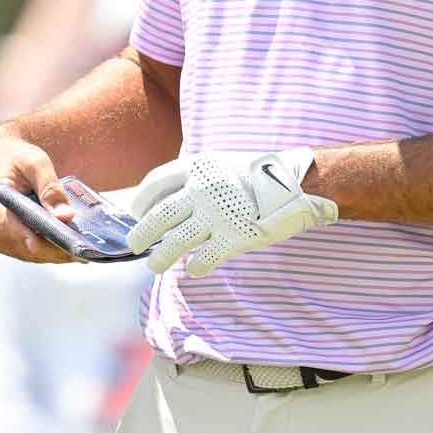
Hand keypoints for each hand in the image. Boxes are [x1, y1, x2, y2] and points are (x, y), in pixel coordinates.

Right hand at [0, 130, 76, 263]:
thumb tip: (65, 216)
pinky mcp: (5, 243)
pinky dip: (49, 251)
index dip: (27, 236)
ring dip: (55, 253)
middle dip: (53, 248)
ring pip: (29, 254)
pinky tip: (70, 248)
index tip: (45, 245)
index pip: (8, 223)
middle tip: (83, 250)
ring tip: (82, 251)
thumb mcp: (36, 163)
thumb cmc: (17, 158)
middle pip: (24, 244)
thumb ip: (50, 188)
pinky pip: (29, 253)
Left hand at [126, 149, 336, 275]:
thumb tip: (163, 196)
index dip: (141, 201)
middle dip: (142, 233)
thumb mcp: (220, 163)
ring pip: (177, 240)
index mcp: (196, 166)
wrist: (298, 183)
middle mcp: (202, 189)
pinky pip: (206, 257)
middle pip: (160, 215)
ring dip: (161, 257)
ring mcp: (218, 213)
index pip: (155, 183)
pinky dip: (196, 266)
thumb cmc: (255, 175)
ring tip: (154, 266)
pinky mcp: (235, 236)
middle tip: (134, 244)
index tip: (136, 213)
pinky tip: (193, 269)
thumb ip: (194, 176)